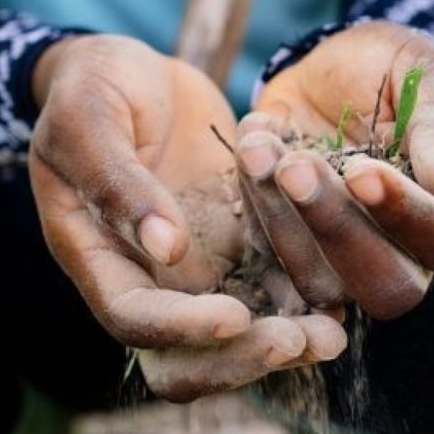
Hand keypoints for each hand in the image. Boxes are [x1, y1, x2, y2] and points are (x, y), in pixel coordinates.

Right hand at [28, 35, 345, 401]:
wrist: (136, 73)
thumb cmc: (95, 87)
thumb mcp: (90, 119)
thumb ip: (117, 182)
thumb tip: (166, 250)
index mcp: (98, 258)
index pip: (135, 319)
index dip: (183, 330)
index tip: (235, 317)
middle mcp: (151, 281)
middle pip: (188, 357)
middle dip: (241, 359)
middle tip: (297, 341)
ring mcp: (201, 271)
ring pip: (241, 337)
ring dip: (285, 344)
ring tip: (333, 332)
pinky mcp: (242, 248)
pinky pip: (276, 290)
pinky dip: (306, 300)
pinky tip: (344, 296)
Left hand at [236, 21, 433, 319]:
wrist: (328, 70)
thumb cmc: (391, 68)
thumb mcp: (424, 72)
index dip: (403, 213)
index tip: (361, 171)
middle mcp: (411, 252)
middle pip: (385, 285)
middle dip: (335, 227)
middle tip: (296, 169)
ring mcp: (349, 261)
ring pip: (320, 283)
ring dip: (281, 220)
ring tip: (260, 150)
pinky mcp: (297, 253)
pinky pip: (270, 256)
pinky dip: (253, 203)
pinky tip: (252, 145)